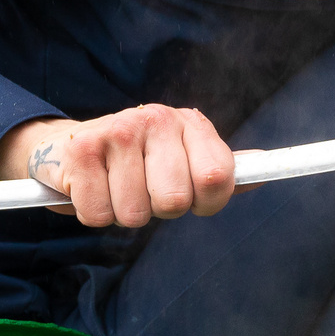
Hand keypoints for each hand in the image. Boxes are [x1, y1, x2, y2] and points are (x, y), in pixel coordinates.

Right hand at [0, 107, 233, 226]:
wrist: (70, 145)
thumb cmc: (138, 160)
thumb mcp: (183, 156)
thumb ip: (219, 168)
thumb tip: (264, 172)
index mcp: (189, 123)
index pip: (217, 177)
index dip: (207, 202)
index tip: (193, 199)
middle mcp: (156, 120)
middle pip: (175, 201)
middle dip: (160, 210)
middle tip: (145, 191)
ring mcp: (117, 132)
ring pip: (134, 214)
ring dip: (124, 213)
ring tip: (116, 188)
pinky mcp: (82, 151)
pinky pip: (99, 215)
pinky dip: (95, 213)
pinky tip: (93, 188)